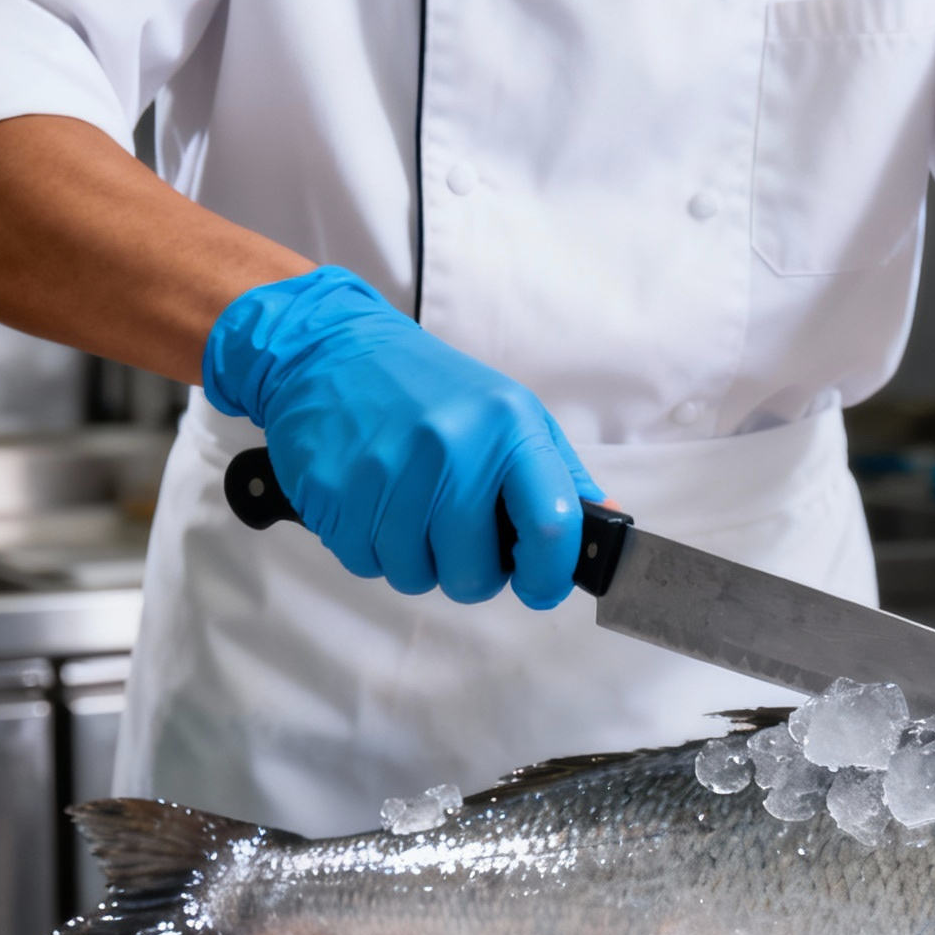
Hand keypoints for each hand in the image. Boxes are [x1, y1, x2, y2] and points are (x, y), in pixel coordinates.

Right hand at [202, 267, 604, 606]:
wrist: (327, 348)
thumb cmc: (426, 387)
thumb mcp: (508, 412)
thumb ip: (559, 474)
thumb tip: (607, 525)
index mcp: (506, 428)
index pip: (550, 527)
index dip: (549, 575)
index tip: (540, 586)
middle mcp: (450, 450)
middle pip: (475, 573)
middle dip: (472, 572)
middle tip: (458, 534)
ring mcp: (388, 473)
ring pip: (416, 576)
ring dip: (417, 559)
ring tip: (410, 509)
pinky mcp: (335, 492)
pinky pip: (366, 564)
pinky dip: (372, 548)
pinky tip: (373, 503)